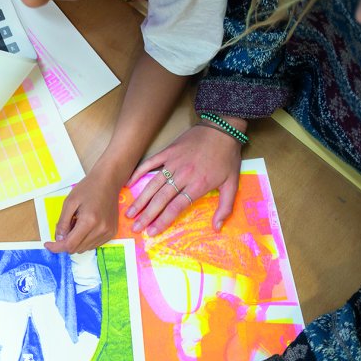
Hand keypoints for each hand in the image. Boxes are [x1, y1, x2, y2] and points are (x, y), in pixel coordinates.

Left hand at [45, 170, 120, 253]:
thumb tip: (58, 239)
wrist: (108, 181)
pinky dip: (85, 240)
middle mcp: (101, 230)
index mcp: (89, 221)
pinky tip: (85, 226)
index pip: (70, 245)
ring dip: (76, 241)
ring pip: (85, 248)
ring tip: (77, 223)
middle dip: (66, 242)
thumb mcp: (69, 202)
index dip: (56, 247)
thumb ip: (62, 223)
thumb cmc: (88, 188)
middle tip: (65, 226)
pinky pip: (94, 244)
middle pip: (77, 249)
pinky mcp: (112, 233)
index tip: (48, 244)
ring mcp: (108, 232)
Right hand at [125, 123, 242, 234]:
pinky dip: (138, 173)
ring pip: (153, 185)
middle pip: (161, 199)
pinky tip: (128, 183)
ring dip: (140, 200)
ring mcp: (173, 162)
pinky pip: (150, 164)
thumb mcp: (232, 183)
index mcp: (198, 185)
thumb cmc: (227, 157)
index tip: (152, 232)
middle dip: (146, 215)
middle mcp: (183, 175)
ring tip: (129, 212)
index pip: (176, 207)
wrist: (222, 128)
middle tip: (135, 227)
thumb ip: (225, 207)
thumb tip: (217, 228)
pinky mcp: (168, 152)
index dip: (162, 221)